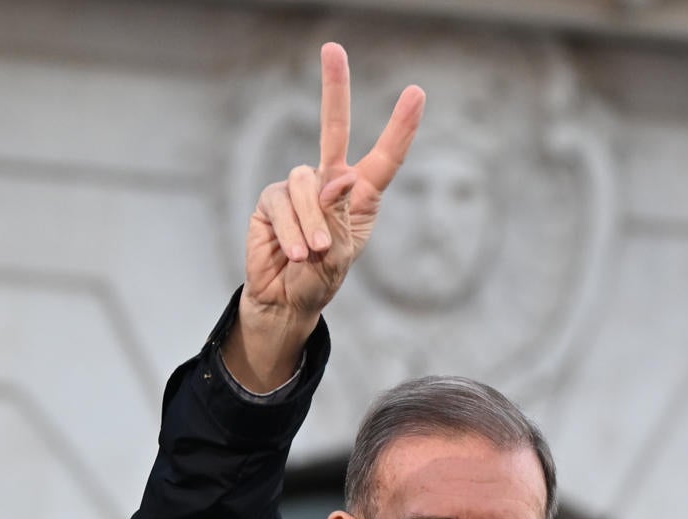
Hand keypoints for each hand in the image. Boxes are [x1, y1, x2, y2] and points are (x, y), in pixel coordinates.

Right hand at [225, 41, 424, 389]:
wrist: (286, 301)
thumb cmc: (320, 280)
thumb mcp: (340, 255)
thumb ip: (339, 216)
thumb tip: (339, 175)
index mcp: (361, 196)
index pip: (385, 158)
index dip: (401, 126)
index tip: (416, 92)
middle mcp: (330, 182)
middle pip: (333, 128)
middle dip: (333, 87)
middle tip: (333, 47)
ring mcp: (298, 187)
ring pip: (307, 183)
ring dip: (311, 222)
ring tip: (312, 253)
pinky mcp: (271, 198)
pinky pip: (283, 203)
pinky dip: (291, 231)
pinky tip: (294, 253)